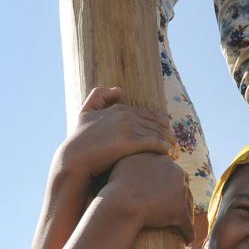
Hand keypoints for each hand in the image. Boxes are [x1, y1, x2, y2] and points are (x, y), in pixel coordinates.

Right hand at [56, 87, 176, 181]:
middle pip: (155, 122)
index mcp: (118, 108)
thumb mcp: (85, 111)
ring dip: (169, 141)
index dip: (159, 121)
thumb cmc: (79, 139)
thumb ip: (99, 95)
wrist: (74, 158)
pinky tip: (168, 154)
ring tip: (174, 149)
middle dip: (167, 131)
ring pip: (157, 132)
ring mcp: (128, 128)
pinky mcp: (130, 142)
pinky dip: (164, 148)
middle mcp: (125, 115)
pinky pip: (154, 143)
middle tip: (174, 140)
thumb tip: (119, 89)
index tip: (166, 129)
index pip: (147, 113)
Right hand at [107, 152, 193, 243]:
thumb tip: (137, 165)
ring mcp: (180, 192)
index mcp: (163, 161)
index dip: (171, 185)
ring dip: (186, 217)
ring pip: (188, 207)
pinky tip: (187, 241)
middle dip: (181, 199)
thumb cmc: (117, 185)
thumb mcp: (125, 162)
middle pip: (184, 188)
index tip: (167, 195)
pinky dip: (188, 234)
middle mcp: (175, 173)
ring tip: (183, 227)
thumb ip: (136, 161)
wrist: (121, 202)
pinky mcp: (180, 212)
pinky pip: (188, 225)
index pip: (174, 173)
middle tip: (176, 210)